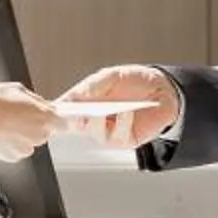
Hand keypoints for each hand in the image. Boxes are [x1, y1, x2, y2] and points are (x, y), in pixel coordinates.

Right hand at [0, 82, 62, 160]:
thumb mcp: (18, 89)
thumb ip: (36, 100)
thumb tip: (43, 105)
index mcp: (44, 117)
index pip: (63, 123)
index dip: (55, 119)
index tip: (53, 118)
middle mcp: (39, 135)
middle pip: (45, 131)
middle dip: (35, 123)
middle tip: (18, 114)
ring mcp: (26, 148)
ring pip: (31, 140)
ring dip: (22, 133)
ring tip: (5, 122)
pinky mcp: (14, 157)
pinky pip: (19, 148)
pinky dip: (12, 142)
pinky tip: (0, 132)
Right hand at [55, 65, 179, 150]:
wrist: (162, 88)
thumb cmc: (133, 82)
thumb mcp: (110, 77)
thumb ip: (92, 86)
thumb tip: (74, 97)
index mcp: (85, 105)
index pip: (65, 111)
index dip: (57, 111)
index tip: (55, 106)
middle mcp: (93, 121)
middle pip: (76, 125)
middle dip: (73, 119)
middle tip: (74, 112)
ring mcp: (108, 133)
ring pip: (95, 133)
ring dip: (97, 122)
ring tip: (100, 111)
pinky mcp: (125, 140)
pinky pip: (119, 135)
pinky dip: (122, 123)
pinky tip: (126, 111)